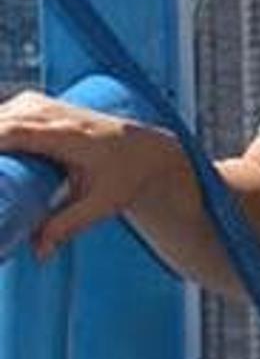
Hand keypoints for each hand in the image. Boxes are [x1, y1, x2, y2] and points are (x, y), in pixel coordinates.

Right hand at [0, 91, 176, 258]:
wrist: (146, 150)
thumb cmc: (126, 176)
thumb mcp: (101, 204)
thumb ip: (68, 226)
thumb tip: (39, 253)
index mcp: (71, 136)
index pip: (17, 132)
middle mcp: (58, 115)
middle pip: (5, 120)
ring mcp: (50, 106)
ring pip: (5, 112)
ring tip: (2, 169)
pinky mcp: (44, 105)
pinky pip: (11, 109)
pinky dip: (0, 124)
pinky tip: (2, 147)